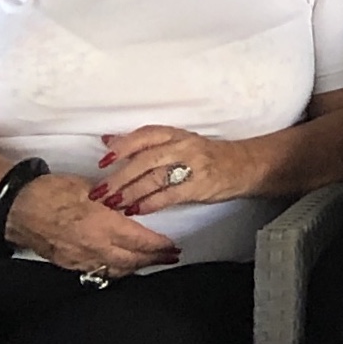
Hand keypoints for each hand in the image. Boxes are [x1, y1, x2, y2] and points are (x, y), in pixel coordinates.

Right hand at [5, 173, 181, 279]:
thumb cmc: (50, 192)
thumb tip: (128, 204)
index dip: (159, 246)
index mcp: (101, 225)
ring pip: (115, 269)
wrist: (15, 207)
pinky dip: (113, 269)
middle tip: (169, 256)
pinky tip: (120, 264)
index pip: (140, 241)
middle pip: (132, 260)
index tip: (173, 246)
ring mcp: (79, 258)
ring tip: (149, 261)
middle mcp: (93, 246)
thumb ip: (112, 200)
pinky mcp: (66, 263)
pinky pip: (96, 271)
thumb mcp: (88, 189)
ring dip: (135, 267)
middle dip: (153, 259)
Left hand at [89, 125, 244, 215]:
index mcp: (175, 134)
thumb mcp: (177, 141)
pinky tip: (136, 210)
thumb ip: (144, 143)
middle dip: (119, 177)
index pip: (144, 136)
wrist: (243, 166)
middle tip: (99, 192)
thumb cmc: (204, 155)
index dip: (122, 147)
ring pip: (154, 179)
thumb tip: (108, 140)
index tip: (102, 162)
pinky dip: (150, 204)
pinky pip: (169, 195)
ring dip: (130, 193)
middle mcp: (183, 146)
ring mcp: (192, 165)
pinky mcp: (199, 186)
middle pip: (145, 160)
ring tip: (113, 204)